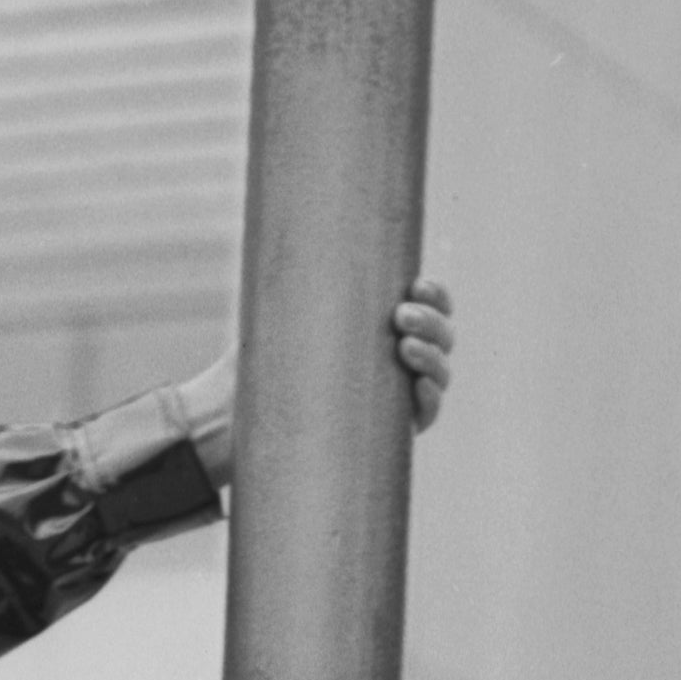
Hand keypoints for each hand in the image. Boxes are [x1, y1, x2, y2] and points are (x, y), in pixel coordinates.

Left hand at [175, 278, 454, 487]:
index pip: (426, 303)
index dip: (434, 294)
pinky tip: (419, 386)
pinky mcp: (392, 432)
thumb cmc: (261, 364)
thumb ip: (295, 290)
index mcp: (384, 326)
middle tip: (401, 315)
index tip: (417, 285)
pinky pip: (426, 413)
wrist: (240, 420)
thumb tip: (282, 247)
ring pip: (438, 371)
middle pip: (440, 334)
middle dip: (431, 321)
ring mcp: (399, 396)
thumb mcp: (279, 320)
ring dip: (432, 355)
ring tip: (404, 347)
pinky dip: (429, 398)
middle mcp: (398, 359)